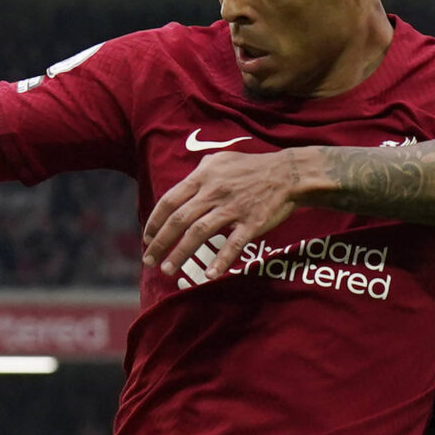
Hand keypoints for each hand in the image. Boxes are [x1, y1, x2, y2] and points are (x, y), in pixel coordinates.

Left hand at [142, 148, 310, 280]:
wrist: (287, 173)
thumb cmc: (252, 167)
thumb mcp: (221, 159)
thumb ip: (200, 171)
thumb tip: (183, 183)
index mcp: (203, 177)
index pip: (170, 200)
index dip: (155, 221)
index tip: (147, 238)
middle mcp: (214, 192)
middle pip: (179, 220)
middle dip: (160, 242)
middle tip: (149, 260)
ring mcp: (233, 208)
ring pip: (199, 233)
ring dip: (180, 253)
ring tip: (168, 270)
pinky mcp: (252, 222)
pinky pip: (233, 244)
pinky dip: (220, 261)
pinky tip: (208, 275)